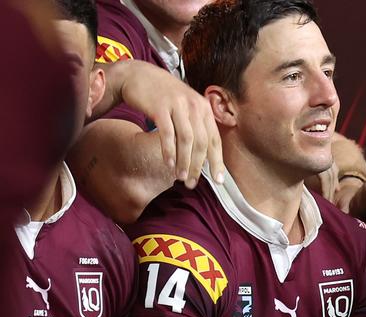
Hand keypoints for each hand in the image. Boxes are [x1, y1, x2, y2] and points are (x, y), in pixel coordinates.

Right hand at [116, 60, 224, 187]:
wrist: (138, 74)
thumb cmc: (163, 96)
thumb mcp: (186, 106)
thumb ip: (197, 126)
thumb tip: (205, 157)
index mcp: (204, 108)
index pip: (215, 139)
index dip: (217, 161)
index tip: (218, 180)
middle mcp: (194, 105)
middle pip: (202, 143)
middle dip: (198, 167)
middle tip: (193, 183)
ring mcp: (177, 105)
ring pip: (186, 140)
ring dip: (184, 162)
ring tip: (181, 178)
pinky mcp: (160, 106)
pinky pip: (167, 134)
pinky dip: (169, 151)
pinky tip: (169, 164)